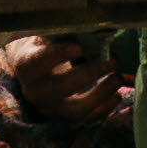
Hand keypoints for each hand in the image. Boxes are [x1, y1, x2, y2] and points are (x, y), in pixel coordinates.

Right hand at [1, 32, 131, 124]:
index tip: (79, 47)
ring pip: (74, 111)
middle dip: (89, 74)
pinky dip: (104, 109)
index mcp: (27, 66)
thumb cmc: (45, 46)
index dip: (57, 55)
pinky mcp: (66, 118)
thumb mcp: (47, 36)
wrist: (34, 71)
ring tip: (118, 78)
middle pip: (60, 88)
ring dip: (100, 95)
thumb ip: (63, 33)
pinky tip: (117, 95)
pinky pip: (87, 120)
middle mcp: (35, 91)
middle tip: (111, 60)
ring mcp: (51, 109)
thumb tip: (92, 27)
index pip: (38, 62)